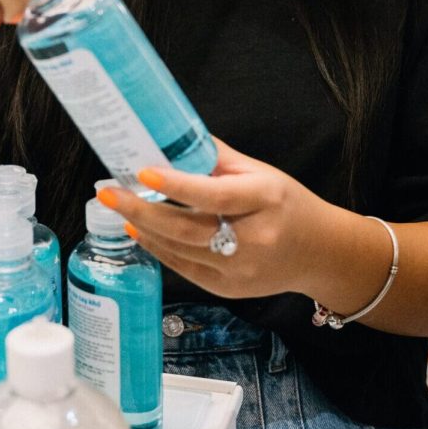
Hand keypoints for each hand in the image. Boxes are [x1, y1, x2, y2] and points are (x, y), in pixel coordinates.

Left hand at [98, 139, 333, 299]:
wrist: (319, 252)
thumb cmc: (286, 205)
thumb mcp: (261, 173)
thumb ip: (216, 158)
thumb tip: (171, 138)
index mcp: (266, 200)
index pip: (215, 194)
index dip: (177, 186)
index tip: (143, 173)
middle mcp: (255, 238)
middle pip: (188, 228)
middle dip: (142, 210)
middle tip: (108, 192)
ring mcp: (242, 270)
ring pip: (181, 250)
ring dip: (144, 229)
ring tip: (118, 208)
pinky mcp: (229, 290)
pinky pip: (184, 269)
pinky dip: (158, 249)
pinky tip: (139, 232)